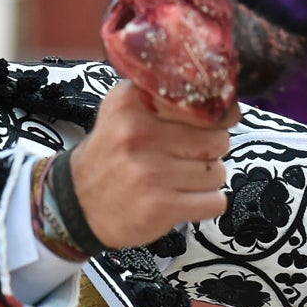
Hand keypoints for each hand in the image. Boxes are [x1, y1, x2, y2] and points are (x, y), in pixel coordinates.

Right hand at [66, 80, 234, 249]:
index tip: (210, 126)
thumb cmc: (112, 154)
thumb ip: (165, 99)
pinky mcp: (159, 207)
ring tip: (180, 180)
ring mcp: (149, 172)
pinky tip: (184, 199)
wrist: (76, 203)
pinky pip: (214, 202)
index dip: (215, 117)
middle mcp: (138, 133)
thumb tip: (229, 108)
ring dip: (207, 180)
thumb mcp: (123, 112)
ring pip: (218, 172)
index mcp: (131, 103)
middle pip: (217, 139)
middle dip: (211, 151)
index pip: (200, 104)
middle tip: (188, 158)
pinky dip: (206, 204)